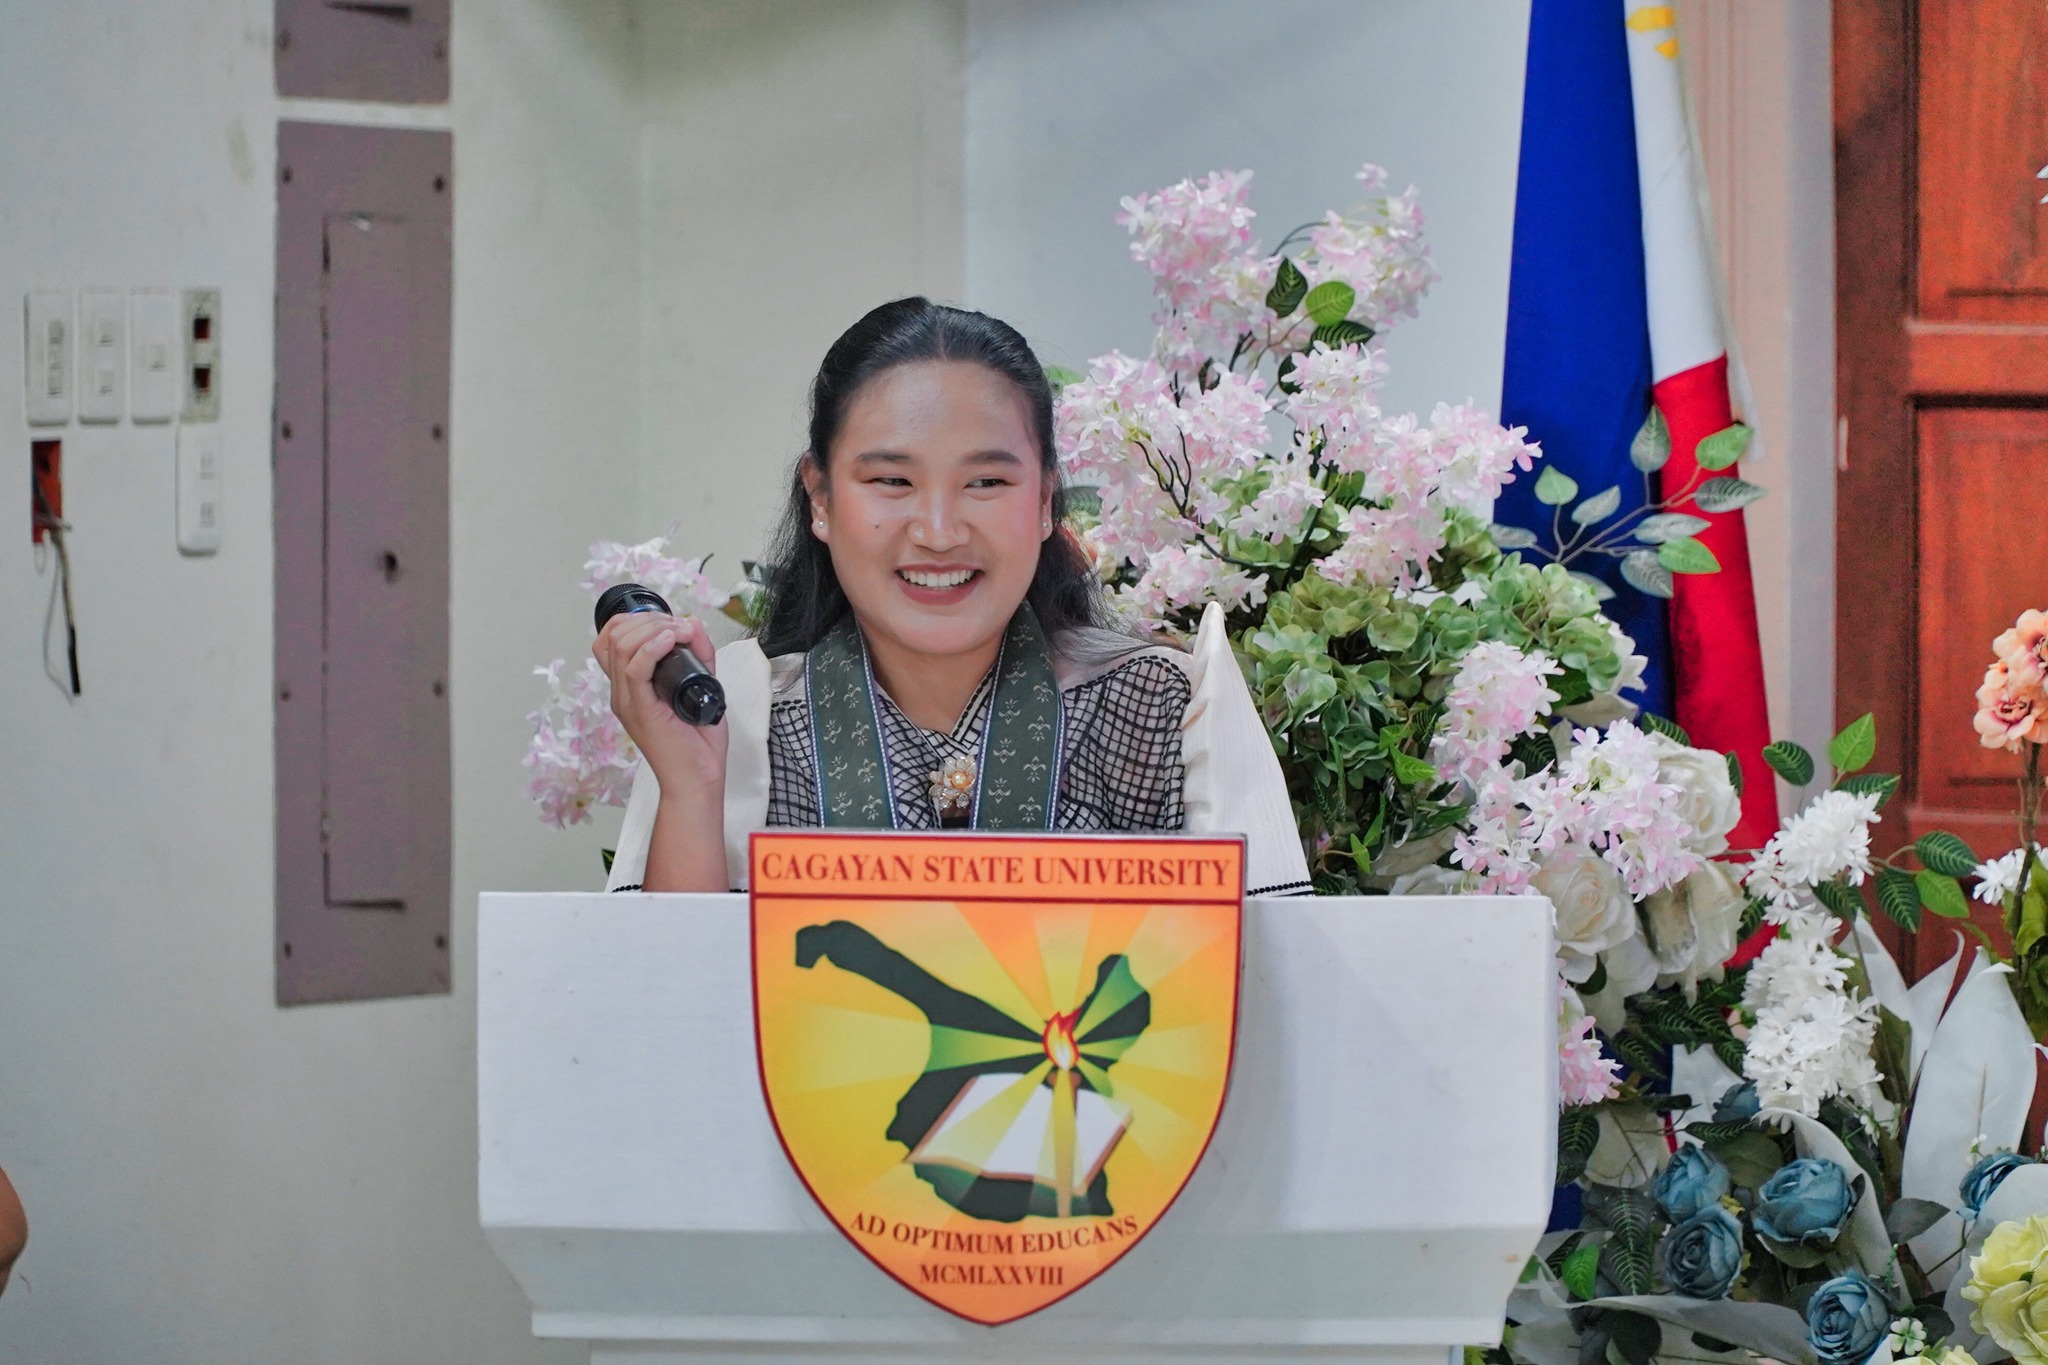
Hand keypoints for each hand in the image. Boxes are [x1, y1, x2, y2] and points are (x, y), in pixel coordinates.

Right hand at [593, 611, 728, 803]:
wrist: (697, 780)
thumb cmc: (698, 744)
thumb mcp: (702, 685)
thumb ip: (699, 654)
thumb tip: (693, 622)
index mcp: (630, 686)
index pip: (611, 639)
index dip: (636, 620)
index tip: (670, 622)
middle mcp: (622, 692)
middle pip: (614, 636)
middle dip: (649, 619)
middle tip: (679, 626)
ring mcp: (628, 701)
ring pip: (621, 646)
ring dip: (654, 628)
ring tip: (681, 631)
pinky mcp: (641, 710)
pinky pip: (634, 669)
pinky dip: (652, 647)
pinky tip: (671, 640)